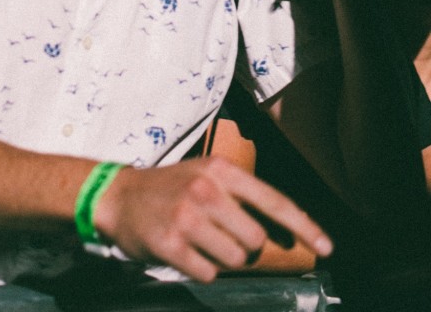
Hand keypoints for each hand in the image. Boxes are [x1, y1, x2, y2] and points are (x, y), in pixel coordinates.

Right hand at [95, 157, 331, 282]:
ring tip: (201, 242)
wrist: (118, 196)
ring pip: (235, 259)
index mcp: (220, 171)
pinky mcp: (171, 244)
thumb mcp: (205, 174)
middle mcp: (206, 191)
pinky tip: (185, 251)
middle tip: (222, 235)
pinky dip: (202, 269)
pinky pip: (209, 273)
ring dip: (223, 258)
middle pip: (255, 240)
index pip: (273, 200)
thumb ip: (240, 194)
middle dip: (244, 246)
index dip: (304, 226)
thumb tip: (279, 228)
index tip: (326, 246)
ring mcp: (188, 218)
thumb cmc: (169, 187)